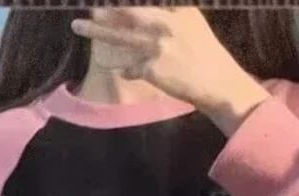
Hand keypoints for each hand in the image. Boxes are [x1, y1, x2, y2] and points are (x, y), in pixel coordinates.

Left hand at [70, 8, 269, 134]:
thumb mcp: (193, 23)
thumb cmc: (206, 55)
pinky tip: (124, 70)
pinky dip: (127, 70)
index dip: (122, 2)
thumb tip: (143, 11)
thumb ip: (171, 13)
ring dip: (97, 31)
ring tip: (78, 25)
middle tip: (89, 4)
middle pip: (129, 11)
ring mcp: (158, 46)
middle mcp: (166, 23)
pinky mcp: (153, 68)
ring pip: (121, 36)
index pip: (146, 1)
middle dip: (107, 8)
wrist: (220, 84)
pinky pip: (131, 68)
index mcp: (178, 9)